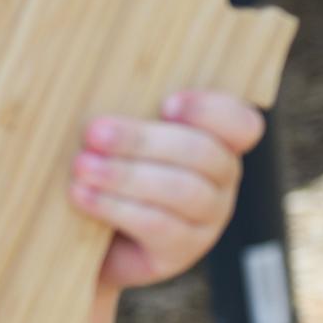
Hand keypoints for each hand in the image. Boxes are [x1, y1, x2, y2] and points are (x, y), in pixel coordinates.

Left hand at [69, 90, 266, 293]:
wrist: (83, 241)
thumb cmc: (102, 172)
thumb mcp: (116, 138)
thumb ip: (125, 110)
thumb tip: (92, 71)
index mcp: (217, 142)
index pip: (241, 124)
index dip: (211, 111)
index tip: (166, 104)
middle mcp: (222, 180)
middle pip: (201, 153)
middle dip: (143, 141)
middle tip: (93, 133)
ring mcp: (208, 220)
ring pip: (181, 190)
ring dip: (126, 175)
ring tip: (81, 167)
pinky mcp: (181, 252)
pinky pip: (158, 226)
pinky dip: (116, 207)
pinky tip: (83, 195)